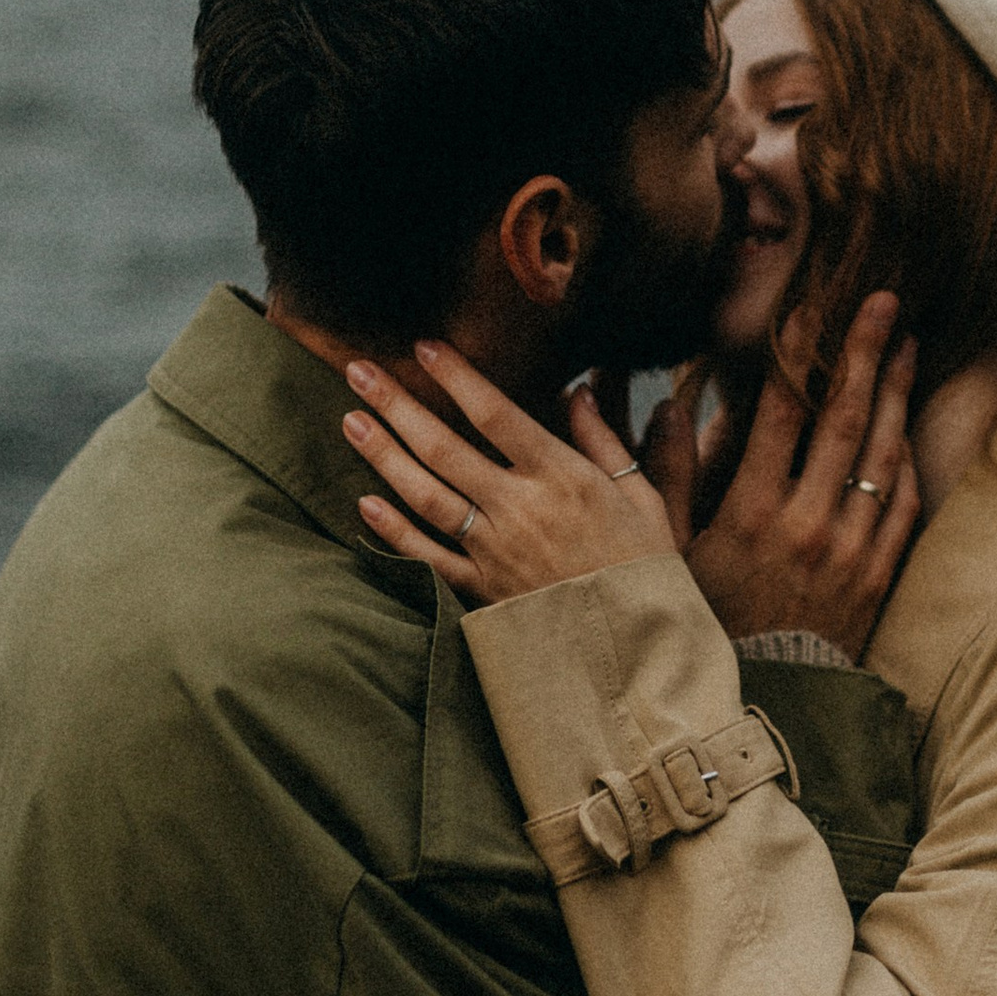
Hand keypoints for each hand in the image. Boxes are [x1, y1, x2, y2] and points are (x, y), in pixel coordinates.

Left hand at [342, 342, 678, 603]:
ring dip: (383, 456)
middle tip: (357, 370)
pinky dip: (392, 531)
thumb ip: (605, 441)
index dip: (456, 377)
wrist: (636, 649)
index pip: (495, 413)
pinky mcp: (482, 589)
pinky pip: (427, 557)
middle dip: (397, 405)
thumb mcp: (643, 496)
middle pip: (444, 447)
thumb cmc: (646, 567)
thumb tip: (578, 392)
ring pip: (425, 496)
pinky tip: (363, 503)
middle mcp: (519, 508)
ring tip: (350, 420)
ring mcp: (494, 550)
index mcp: (562, 476)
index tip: (425, 347)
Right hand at [682, 292, 920, 652]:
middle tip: (883, 301)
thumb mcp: (672, 553)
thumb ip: (669, 477)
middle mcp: (809, 523)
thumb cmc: (707, 621)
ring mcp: (852, 549)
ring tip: (908, 345)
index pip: (779, 412)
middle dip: (865, 352)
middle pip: (845, 419)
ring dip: (896, 393)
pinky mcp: (879, 574)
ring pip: (884, 454)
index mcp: (752, 511)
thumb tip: (671, 406)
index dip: (795, 354)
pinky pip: (904, 504)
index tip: (808, 307)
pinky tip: (906, 426)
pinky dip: (907, 460)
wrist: (764, 698)